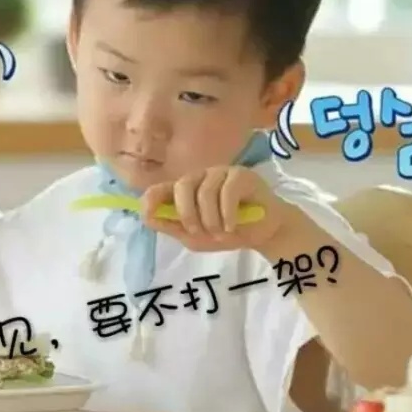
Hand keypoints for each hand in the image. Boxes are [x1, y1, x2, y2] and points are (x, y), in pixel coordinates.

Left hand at [141, 166, 288, 251]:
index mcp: (183, 193)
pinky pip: (227, 192)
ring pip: (205, 192)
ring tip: (222, 232)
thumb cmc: (228, 232)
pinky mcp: (240, 175)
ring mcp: (219, 174)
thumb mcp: (195, 238)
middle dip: (188, 215)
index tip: (149, 215)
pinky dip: (227, 215)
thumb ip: (173, 227)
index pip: (158, 189)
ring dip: (211, 220)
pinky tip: (232, 226)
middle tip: (199, 232)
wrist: (264, 233)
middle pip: (181, 186)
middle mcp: (198, 179)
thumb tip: (147, 217)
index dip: (150, 200)